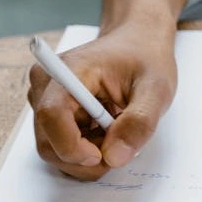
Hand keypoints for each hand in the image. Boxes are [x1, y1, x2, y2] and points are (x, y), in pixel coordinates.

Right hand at [27, 23, 176, 179]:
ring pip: (54, 149)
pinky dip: (86, 149)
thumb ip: (139, 122)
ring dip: (88, 154)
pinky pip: (61, 145)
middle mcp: (47, 84)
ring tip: (117, 131)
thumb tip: (115, 157)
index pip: (52, 115)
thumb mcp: (156, 88)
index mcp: (69, 70)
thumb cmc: (145, 59)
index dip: (72, 146)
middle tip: (121, 147)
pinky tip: (107, 130)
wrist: (137, 43)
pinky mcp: (52, 112)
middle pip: (49, 142)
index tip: (102, 157)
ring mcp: (45, 99)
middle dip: (85, 158)